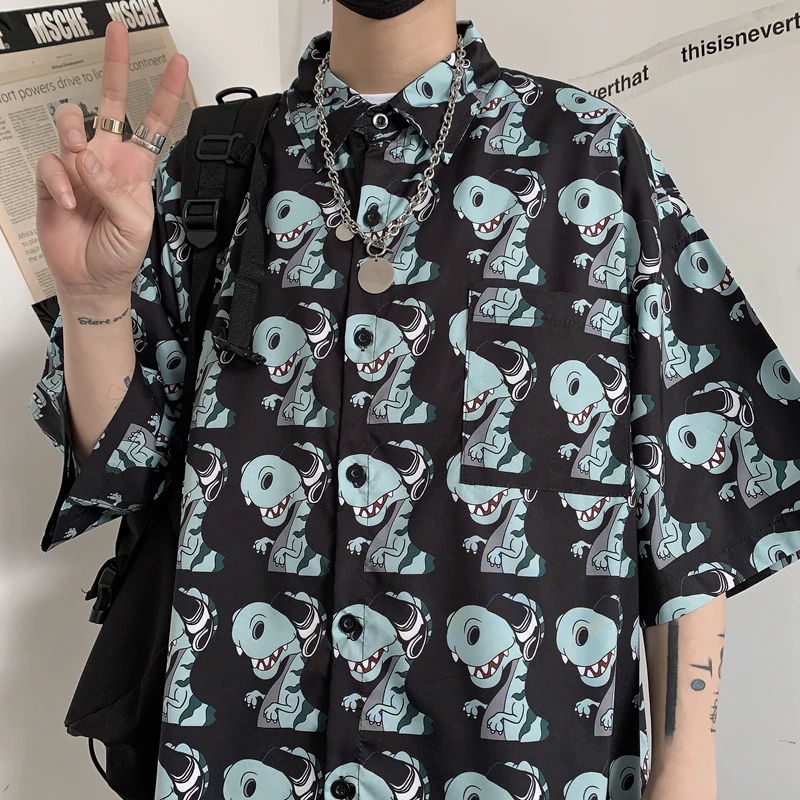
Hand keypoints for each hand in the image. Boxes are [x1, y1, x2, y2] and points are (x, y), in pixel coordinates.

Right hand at [36, 21, 188, 301]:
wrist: (91, 280)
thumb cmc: (121, 254)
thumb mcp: (135, 224)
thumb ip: (115, 188)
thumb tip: (90, 156)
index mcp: (136, 168)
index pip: (153, 123)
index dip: (165, 94)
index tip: (177, 63)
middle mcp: (108, 160)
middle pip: (109, 104)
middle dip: (114, 67)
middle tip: (117, 32)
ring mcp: (78, 167)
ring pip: (70, 122)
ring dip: (72, 134)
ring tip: (79, 160)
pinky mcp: (52, 179)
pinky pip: (51, 162)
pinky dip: (58, 180)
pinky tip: (66, 202)